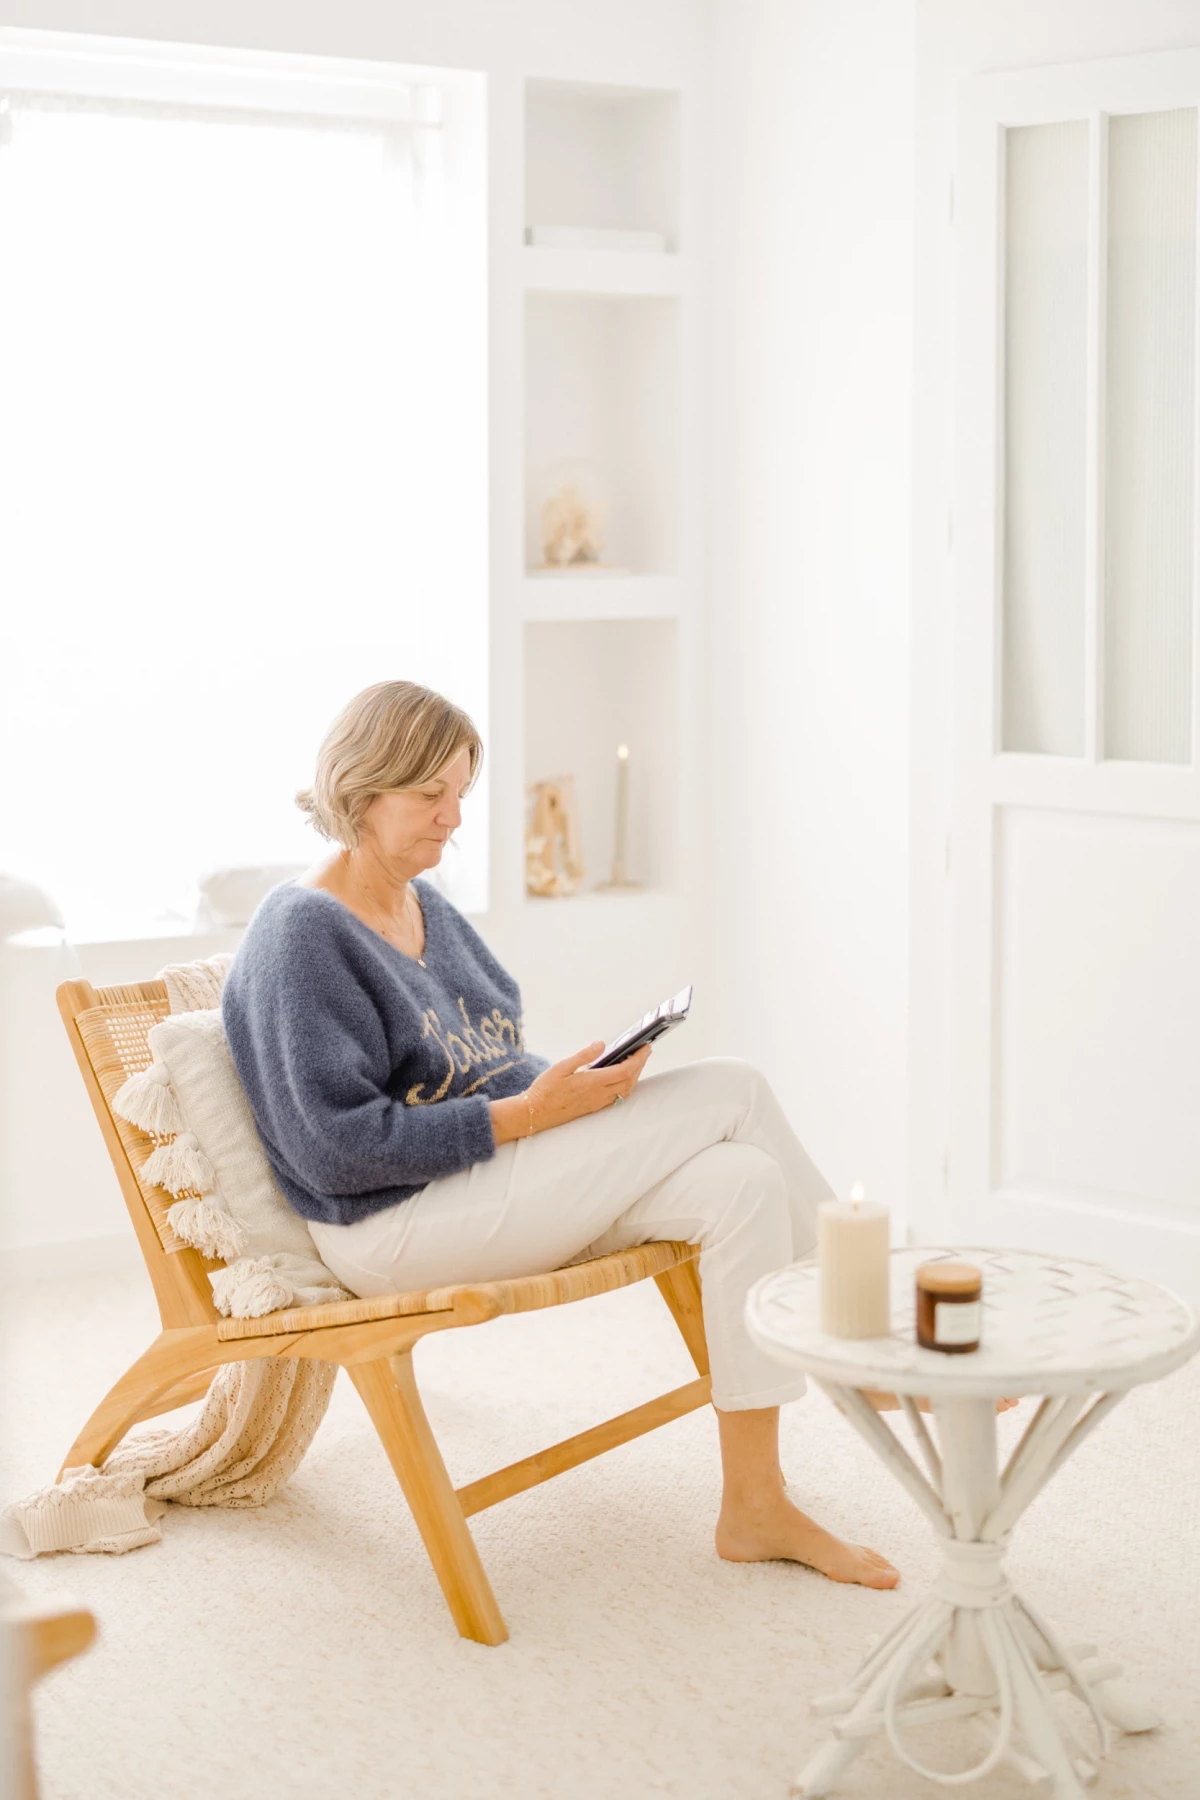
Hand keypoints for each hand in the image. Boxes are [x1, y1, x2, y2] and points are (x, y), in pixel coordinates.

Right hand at [489, 1041, 652, 1143]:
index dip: (638, 1059)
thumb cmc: (545, 1089)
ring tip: (637, 1061)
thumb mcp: (561, 1066)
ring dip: (635, 1076)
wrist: (535, 1113)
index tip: (645, 1047)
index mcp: (592, 1082)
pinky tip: (623, 1077)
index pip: (624, 1070)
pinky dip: (626, 1085)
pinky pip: (617, 1097)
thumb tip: (601, 1043)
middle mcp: (598, 1095)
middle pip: (629, 1080)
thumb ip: (583, 1055)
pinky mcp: (594, 1107)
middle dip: (640, 1065)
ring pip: (625, 1090)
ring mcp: (597, 1103)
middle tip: (645, 1050)